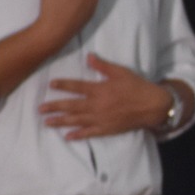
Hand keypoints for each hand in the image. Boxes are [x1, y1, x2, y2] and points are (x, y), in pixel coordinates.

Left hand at [40, 53, 171, 139]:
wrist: (153, 106)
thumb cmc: (137, 87)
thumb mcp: (121, 72)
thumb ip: (103, 66)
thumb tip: (88, 57)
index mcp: (100, 89)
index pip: (77, 87)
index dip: (63, 85)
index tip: (51, 85)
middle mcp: (97, 105)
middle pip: (71, 106)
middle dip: (55, 107)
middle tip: (40, 109)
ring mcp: (101, 118)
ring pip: (76, 120)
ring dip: (61, 121)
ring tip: (47, 123)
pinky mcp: (107, 129)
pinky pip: (89, 133)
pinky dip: (78, 135)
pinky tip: (67, 136)